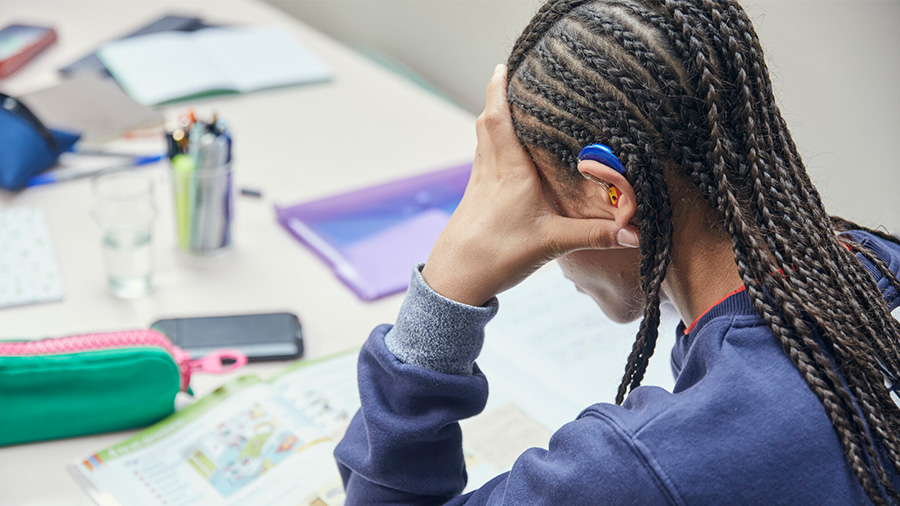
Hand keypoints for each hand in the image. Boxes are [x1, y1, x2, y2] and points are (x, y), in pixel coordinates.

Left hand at [421, 64, 636, 305]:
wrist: (455, 279)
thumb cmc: (497, 255)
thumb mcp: (552, 243)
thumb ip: (594, 234)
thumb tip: (636, 232)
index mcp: (509, 171)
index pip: (499, 119)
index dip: (500, 91)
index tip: (504, 66)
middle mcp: (490, 171)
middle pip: (487, 123)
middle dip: (498, 97)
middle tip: (512, 75)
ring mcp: (479, 184)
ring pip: (483, 140)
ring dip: (494, 119)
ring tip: (511, 104)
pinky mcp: (475, 199)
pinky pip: (483, 160)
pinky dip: (492, 144)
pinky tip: (506, 153)